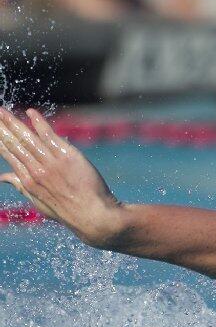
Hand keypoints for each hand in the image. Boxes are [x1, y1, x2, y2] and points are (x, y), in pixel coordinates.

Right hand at [0, 108, 125, 246]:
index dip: (1, 140)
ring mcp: (52, 163)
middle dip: (2, 127)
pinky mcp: (68, 157)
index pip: (10, 155)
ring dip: (14, 122)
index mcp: (28, 181)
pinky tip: (31, 113)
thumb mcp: (40, 204)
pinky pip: (50, 137)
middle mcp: (37, 170)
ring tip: (1, 111)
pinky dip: (40, 124)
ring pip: (28, 138)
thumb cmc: (69, 212)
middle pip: (15, 144)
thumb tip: (4, 177)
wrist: (94, 216)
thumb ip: (22, 187)